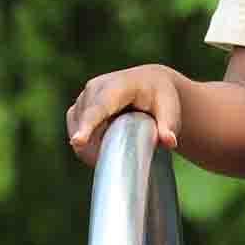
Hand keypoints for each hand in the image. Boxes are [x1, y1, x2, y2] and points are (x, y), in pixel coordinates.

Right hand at [65, 64, 182, 167]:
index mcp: (118, 85)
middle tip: (116, 160)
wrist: (150, 84)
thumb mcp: (170, 110)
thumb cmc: (161, 98)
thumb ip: (169, 125)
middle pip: (86, 122)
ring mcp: (84, 97)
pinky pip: (74, 130)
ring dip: (90, 146)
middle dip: (94, 145)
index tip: (78, 141)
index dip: (88, 125)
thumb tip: (170, 142)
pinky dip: (84, 144)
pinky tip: (102, 149)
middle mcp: (95, 88)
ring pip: (77, 129)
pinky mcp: (77, 108)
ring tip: (115, 152)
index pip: (100, 107)